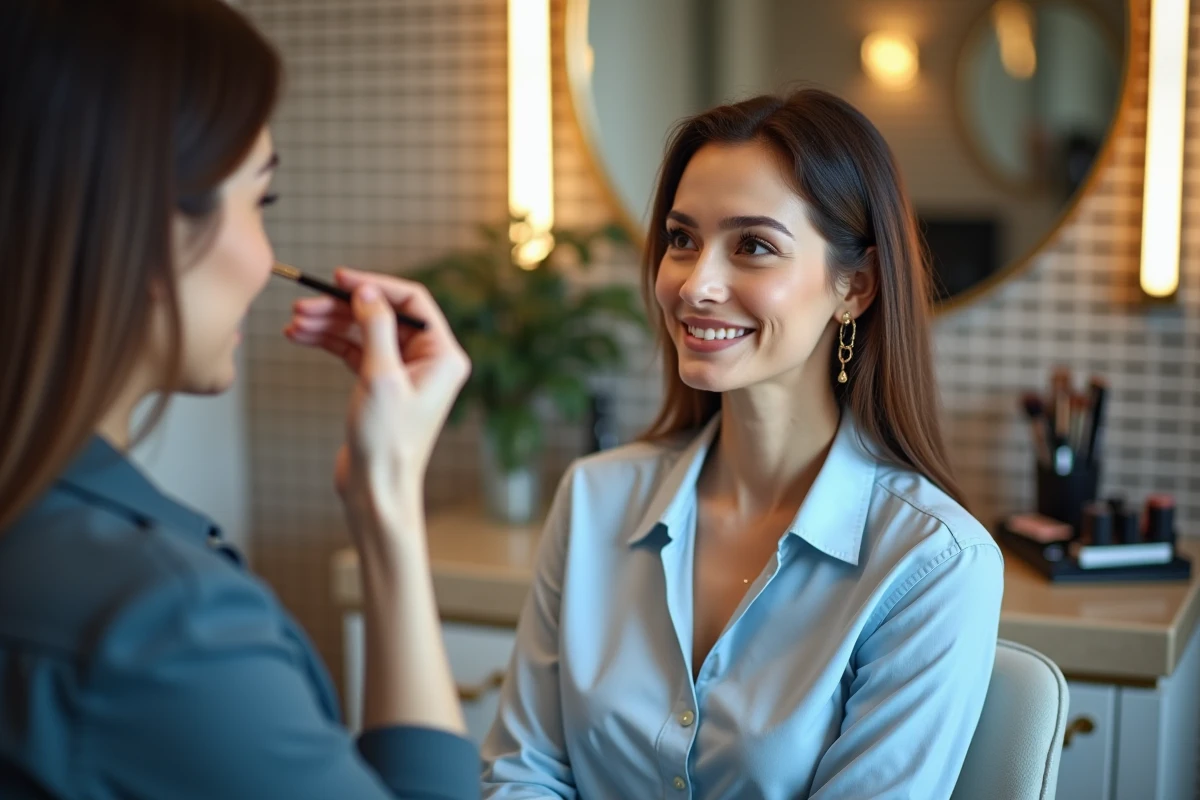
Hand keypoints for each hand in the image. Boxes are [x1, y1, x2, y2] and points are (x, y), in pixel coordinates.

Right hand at [285, 268, 469, 542]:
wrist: (376, 489)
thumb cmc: (386, 442)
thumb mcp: (380, 378)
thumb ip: (375, 328)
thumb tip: (366, 291)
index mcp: (443, 356)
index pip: (411, 302)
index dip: (374, 286)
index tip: (339, 279)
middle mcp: (428, 361)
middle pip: (383, 315)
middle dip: (342, 308)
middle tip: (304, 305)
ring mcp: (404, 374)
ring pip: (364, 332)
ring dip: (330, 324)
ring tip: (295, 324)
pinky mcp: (381, 386)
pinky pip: (355, 352)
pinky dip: (330, 343)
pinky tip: (302, 337)